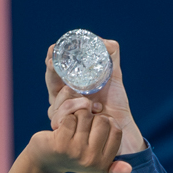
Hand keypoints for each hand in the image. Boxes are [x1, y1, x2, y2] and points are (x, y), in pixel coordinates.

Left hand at [25, 96, 129, 172]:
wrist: (45, 160)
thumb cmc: (72, 160)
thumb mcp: (95, 167)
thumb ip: (112, 168)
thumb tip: (130, 169)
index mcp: (103, 162)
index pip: (116, 131)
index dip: (108, 121)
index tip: (97, 123)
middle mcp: (92, 159)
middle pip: (102, 121)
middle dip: (92, 117)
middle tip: (83, 124)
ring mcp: (76, 151)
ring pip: (85, 116)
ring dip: (77, 116)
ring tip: (73, 125)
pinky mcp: (60, 143)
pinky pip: (69, 118)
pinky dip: (64, 117)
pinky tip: (61, 127)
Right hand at [44, 38, 143, 160]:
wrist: (122, 130)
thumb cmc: (114, 104)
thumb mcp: (113, 78)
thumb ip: (111, 58)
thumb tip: (107, 42)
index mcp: (68, 84)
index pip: (55, 69)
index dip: (52, 58)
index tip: (53, 48)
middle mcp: (61, 98)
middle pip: (50, 82)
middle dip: (51, 72)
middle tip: (54, 63)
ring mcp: (62, 114)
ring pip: (56, 101)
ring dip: (69, 96)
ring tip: (85, 96)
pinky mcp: (67, 130)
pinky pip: (63, 119)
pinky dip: (78, 112)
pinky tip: (93, 109)